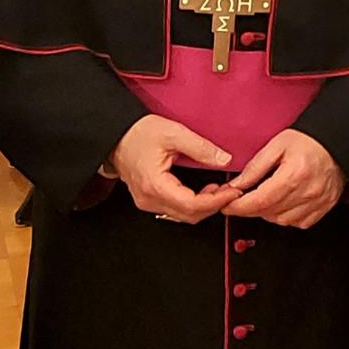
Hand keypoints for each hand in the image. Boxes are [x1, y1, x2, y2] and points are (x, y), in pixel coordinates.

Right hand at [108, 114, 239, 222]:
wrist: (116, 134)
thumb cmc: (138, 133)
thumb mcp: (173, 133)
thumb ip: (200, 147)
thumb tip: (223, 160)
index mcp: (155, 185)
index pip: (192, 205)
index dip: (216, 201)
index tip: (232, 192)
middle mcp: (149, 199)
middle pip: (189, 215)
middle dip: (214, 205)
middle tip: (230, 190)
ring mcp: (148, 202)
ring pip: (183, 216)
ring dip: (204, 206)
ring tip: (220, 190)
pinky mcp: (149, 200)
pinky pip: (175, 210)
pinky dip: (193, 204)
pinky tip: (204, 192)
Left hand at [221, 129, 344, 227]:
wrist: (337, 143)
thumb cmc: (309, 141)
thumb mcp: (276, 146)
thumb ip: (255, 168)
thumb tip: (236, 186)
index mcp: (294, 175)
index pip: (259, 201)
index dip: (238, 207)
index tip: (226, 205)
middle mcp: (307, 192)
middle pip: (268, 212)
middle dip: (249, 209)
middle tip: (240, 199)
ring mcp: (318, 202)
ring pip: (282, 221)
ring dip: (267, 213)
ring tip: (264, 197)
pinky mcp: (324, 207)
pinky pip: (298, 223)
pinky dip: (286, 217)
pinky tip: (282, 203)